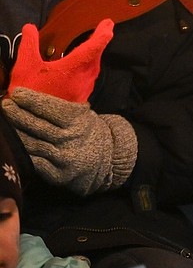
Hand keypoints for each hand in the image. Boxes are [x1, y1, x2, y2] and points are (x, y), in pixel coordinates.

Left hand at [2, 87, 136, 195]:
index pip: (52, 108)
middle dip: (17, 114)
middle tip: (4, 105)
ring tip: (3, 123)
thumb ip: (65, 106)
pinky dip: (20, 153)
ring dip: (14, 133)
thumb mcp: (84, 115)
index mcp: (79, 121)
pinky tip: (10, 145)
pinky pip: (33, 162)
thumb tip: (36, 94)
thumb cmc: (87, 132)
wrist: (107, 161)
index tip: (16, 92)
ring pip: (32, 144)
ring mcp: (64, 158)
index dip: (32, 100)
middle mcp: (71, 139)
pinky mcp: (58, 175)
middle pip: (38, 125)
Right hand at [8, 19, 113, 102]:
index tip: (108, 23)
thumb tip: (30, 27)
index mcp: (75, 67)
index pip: (95, 45)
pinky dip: (88, 67)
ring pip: (94, 67)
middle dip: (100, 40)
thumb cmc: (30, 93)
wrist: (34, 123)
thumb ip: (29, 44)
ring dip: (94, 55)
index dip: (103, 32)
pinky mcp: (82, 98)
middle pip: (97, 55)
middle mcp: (85, 77)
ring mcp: (85, 88)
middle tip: (103, 29)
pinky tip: (80, 67)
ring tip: (92, 45)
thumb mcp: (25, 66)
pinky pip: (89, 77)